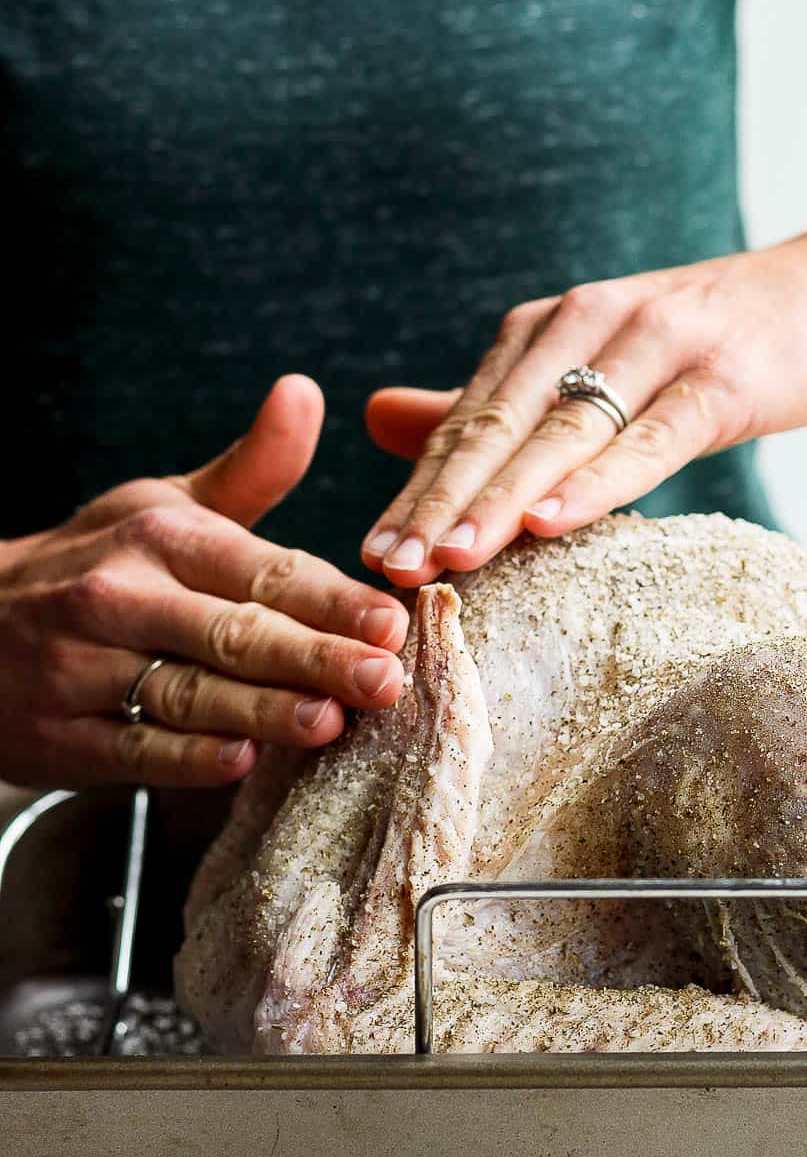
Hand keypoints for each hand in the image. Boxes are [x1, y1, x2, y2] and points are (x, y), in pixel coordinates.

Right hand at [0, 376, 408, 788]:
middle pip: (233, 632)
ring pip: (187, 692)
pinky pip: (134, 748)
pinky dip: (187, 758)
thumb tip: (304, 392)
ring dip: (260, 710)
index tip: (392, 621)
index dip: (331, 599)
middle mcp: (121, 596)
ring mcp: (85, 667)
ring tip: (328, 721)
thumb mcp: (163, 506)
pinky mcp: (63, 734)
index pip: (262, 570)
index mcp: (160, 537)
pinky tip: (242, 763)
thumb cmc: (98, 567)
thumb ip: (251, 469)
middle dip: (313, 656)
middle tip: (383, 679)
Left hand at [361, 221, 806, 584]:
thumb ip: (493, 401)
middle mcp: (587, 325)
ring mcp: (656, 347)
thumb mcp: (590, 366)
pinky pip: (652, 436)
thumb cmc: (704, 347)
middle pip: (499, 427)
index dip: (416, 491)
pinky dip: (602, 479)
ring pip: (563, 433)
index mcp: (545, 330)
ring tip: (453, 557)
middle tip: (391, 571)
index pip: (466, 422)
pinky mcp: (721, 377)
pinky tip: (555, 520)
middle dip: (441, 503)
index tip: (370, 558)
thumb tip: (379, 420)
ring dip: (503, 497)